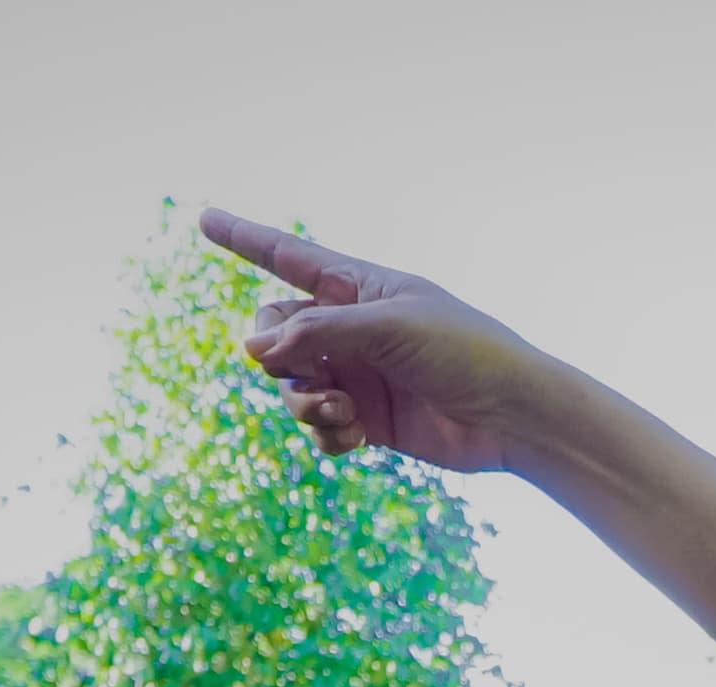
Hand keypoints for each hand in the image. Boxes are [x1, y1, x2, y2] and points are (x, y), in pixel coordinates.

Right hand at [203, 213, 548, 472]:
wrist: (511, 416)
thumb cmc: (463, 352)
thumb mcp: (388, 327)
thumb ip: (318, 331)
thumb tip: (253, 350)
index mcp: (358, 286)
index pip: (288, 256)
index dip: (244, 238)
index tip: (204, 217)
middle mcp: (349, 328)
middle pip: (274, 332)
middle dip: (276, 355)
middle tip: (303, 372)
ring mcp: (355, 374)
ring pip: (290, 385)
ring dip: (303, 402)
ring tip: (342, 413)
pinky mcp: (365, 419)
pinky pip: (317, 425)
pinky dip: (325, 432)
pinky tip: (355, 438)